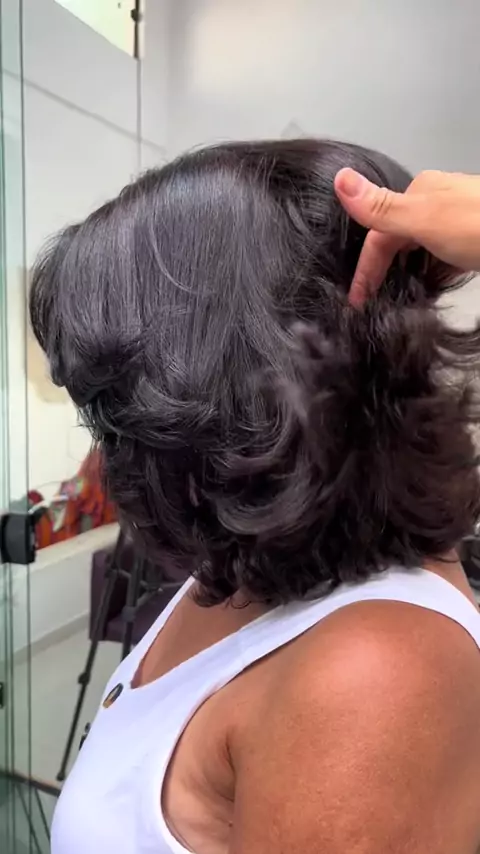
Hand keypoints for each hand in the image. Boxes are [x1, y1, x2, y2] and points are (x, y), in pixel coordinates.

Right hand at [334, 168, 479, 306]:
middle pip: (399, 240)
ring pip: (422, 249)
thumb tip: (340, 179)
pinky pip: (444, 259)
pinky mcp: (477, 240)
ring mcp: (460, 220)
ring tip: (399, 304)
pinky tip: (435, 290)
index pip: (379, 234)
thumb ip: (382, 207)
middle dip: (384, 272)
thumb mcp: (427, 220)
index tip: (356, 302)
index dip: (365, 269)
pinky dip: (433, 275)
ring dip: (408, 274)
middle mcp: (439, 201)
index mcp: (422, 192)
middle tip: (374, 307)